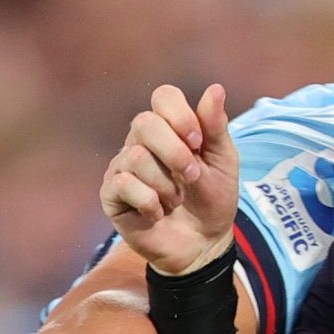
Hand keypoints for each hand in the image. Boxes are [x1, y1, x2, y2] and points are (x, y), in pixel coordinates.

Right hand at [102, 84, 241, 275]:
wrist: (204, 244)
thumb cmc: (213, 199)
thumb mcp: (223, 162)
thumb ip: (215, 127)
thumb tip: (214, 89)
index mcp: (169, 127)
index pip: (163, 96)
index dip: (181, 116)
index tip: (199, 142)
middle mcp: (141, 141)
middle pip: (144, 122)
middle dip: (176, 153)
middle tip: (192, 177)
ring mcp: (122, 166)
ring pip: (136, 157)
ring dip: (166, 185)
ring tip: (175, 200)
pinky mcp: (111, 193)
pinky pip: (123, 184)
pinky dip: (149, 202)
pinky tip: (157, 213)